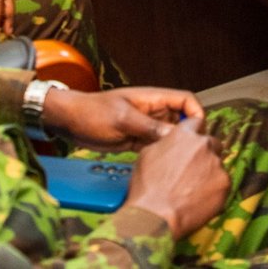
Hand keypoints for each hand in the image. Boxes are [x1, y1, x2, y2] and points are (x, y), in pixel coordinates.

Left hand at [44, 86, 203, 150]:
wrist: (70, 122)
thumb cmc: (94, 113)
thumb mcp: (123, 119)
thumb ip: (150, 127)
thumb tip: (177, 138)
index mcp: (153, 99)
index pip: (186, 100)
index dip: (196, 113)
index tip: (198, 133)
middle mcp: (154, 112)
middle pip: (181, 120)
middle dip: (188, 135)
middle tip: (190, 156)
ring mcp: (146, 127)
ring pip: (169, 137)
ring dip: (174, 149)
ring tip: (179, 166)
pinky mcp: (137, 140)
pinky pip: (156, 147)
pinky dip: (161, 156)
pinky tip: (162, 169)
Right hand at [123, 120, 227, 236]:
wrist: (156, 215)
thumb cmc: (147, 187)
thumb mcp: (147, 154)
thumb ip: (166, 143)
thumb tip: (172, 144)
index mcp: (185, 134)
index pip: (197, 122)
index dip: (195, 132)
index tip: (194, 141)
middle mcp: (204, 144)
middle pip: (212, 143)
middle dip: (205, 154)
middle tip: (193, 170)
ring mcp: (216, 164)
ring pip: (217, 164)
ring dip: (209, 172)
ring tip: (193, 189)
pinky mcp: (225, 184)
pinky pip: (222, 183)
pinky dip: (215, 190)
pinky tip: (200, 199)